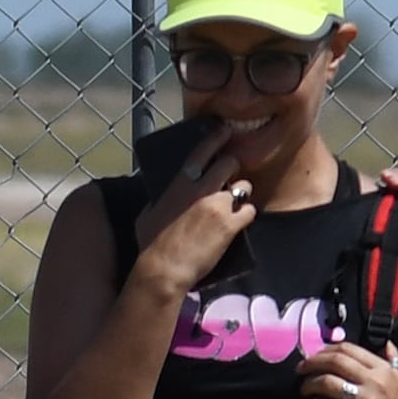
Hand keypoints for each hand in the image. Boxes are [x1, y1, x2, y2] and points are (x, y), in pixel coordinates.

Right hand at [126, 128, 260, 299]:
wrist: (165, 267)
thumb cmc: (151, 243)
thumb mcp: (148, 214)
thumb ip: (158, 199)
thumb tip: (159, 196)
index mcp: (180, 183)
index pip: (202, 152)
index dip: (216, 138)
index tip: (225, 131)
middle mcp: (201, 188)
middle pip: (230, 163)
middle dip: (234, 167)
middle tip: (232, 177)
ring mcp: (218, 205)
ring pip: (244, 186)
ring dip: (242, 193)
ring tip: (236, 203)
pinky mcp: (231, 224)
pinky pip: (249, 211)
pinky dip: (246, 215)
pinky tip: (240, 222)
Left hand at [300, 339, 397, 398]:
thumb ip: (392, 360)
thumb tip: (387, 344)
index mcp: (383, 369)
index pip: (348, 348)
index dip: (325, 350)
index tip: (314, 356)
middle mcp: (375, 381)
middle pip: (335, 361)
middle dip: (312, 363)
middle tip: (301, 369)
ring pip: (328, 382)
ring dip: (310, 384)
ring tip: (304, 389)